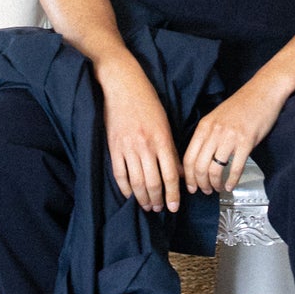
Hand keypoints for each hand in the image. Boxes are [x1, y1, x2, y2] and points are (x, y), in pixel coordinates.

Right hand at [101, 59, 182, 213]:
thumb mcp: (165, 124)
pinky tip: (130, 195)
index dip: (174, 194)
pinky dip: (125, 188)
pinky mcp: (113, 147)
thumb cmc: (147, 102)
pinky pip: (119, 174)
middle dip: (158, 200)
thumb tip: (181, 173)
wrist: (123, 85)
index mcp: (162, 139)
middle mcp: (146, 146)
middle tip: (160, 209)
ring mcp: (128, 147)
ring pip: (136, 182)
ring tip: (147, 206)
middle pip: (153, 182)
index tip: (175, 206)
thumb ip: (171, 150)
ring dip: (142, 198)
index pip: (171, 174)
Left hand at [183, 75, 287, 195]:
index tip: (191, 186)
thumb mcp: (217, 117)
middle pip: (199, 166)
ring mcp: (230, 136)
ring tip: (218, 188)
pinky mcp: (246, 141)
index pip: (188, 157)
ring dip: (215, 184)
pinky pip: (235, 167)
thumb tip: (199, 159)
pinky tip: (231, 185)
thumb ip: (207, 135)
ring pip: (214, 169)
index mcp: (204, 126)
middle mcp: (214, 131)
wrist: (263, 91)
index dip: (188, 177)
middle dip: (200, 184)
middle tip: (205, 191)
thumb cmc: (242, 105)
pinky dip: (232, 180)